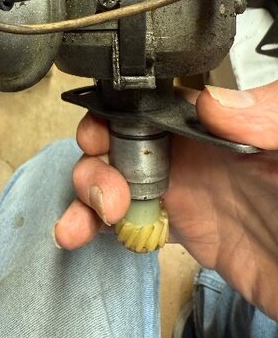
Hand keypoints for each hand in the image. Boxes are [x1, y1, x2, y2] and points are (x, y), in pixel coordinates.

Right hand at [54, 82, 277, 319]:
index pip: (150, 106)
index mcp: (214, 126)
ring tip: (88, 219)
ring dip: (89, 195)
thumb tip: (214, 103)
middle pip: (121, 144)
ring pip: (117, 182)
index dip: (114, 114)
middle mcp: (191, 153)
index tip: (97, 132)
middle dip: (96, 161)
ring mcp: (183, 192)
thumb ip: (268, 117)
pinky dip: (96, 228)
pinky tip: (79, 234)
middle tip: (107, 190)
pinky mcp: (181, 230)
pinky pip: (129, 222)